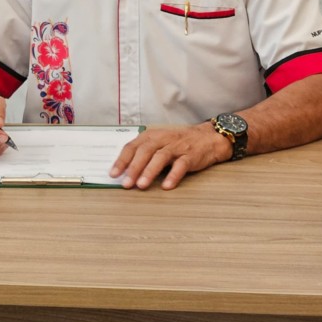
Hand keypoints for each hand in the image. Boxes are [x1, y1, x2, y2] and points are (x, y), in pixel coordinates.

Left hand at [109, 123, 230, 189]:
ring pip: (160, 157)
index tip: (113, 174)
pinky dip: (173, 176)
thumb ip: (143, 152)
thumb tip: (125, 170)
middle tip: (126, 183)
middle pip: (144, 152)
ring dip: (149, 172)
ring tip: (141, 185)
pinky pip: (181, 166)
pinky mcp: (190, 156)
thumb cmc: (178, 142)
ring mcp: (177, 147)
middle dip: (133, 168)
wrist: (208, 138)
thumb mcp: (158, 141)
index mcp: (151, 136)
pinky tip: (166, 186)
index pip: (132, 147)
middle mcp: (162, 139)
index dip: (122, 161)